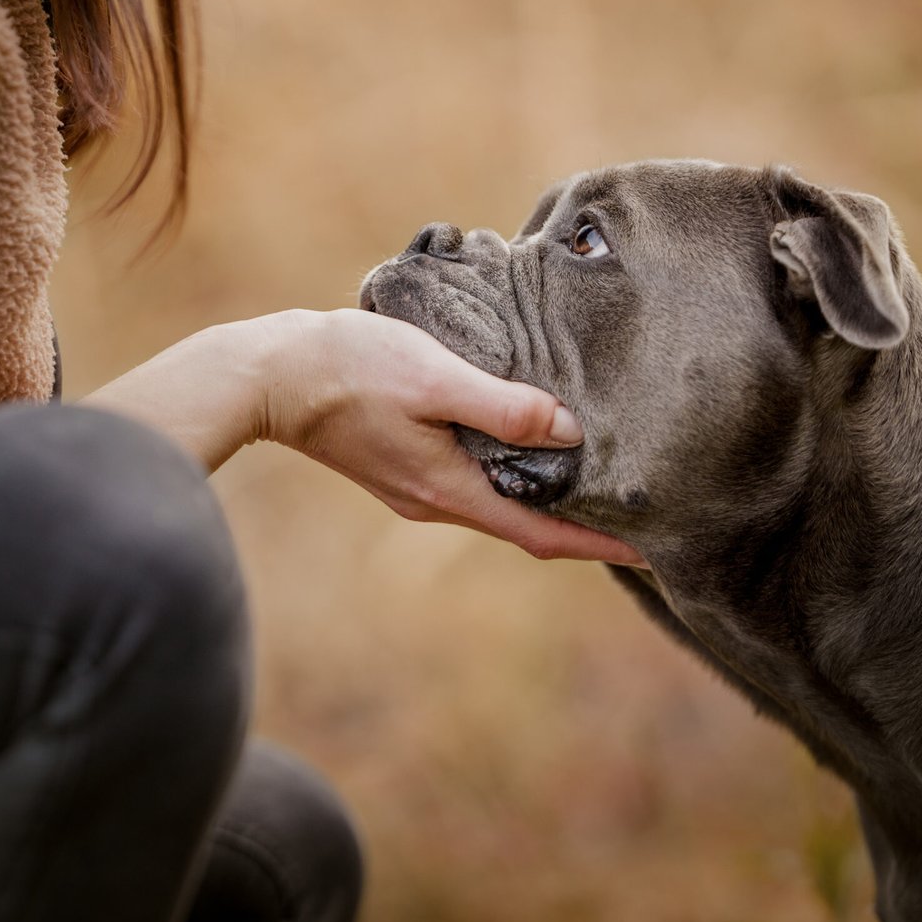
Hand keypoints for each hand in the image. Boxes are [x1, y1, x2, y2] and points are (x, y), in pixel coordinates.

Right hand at [254, 309, 644, 565]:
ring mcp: (416, 487)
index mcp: (450, 491)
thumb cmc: (350, 369)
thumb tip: (569, 430)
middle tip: (638, 513)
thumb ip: (502, 406)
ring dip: (547, 496)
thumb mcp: (434, 378)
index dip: (598, 545)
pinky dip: (512, 472)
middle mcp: (437, 501)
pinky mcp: (402, 465)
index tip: (650, 551)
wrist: (270, 376)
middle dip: (582, 526)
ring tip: (596, 478)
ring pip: (499, 501)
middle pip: (525, 525)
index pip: (541, 534)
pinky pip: (473, 478)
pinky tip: (527, 443)